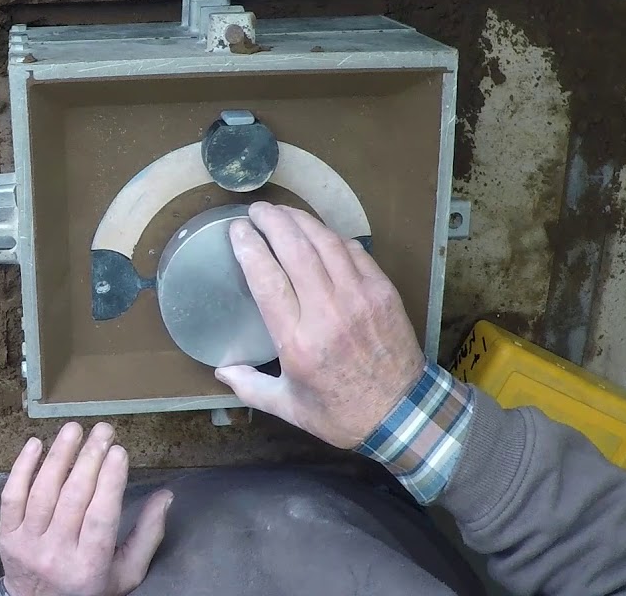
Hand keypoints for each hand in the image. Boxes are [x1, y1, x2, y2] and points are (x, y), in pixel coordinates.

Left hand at [0, 422, 172, 595]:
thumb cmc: (89, 587)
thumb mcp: (126, 573)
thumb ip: (147, 535)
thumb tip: (165, 495)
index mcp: (90, 566)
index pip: (100, 517)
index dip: (110, 482)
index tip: (119, 451)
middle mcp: (56, 554)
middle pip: (73, 498)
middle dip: (90, 458)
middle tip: (103, 430)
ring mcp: (27, 544)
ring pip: (43, 492)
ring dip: (59, 455)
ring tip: (74, 429)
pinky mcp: (6, 535)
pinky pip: (11, 496)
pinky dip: (21, 468)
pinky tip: (36, 445)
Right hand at [214, 202, 424, 447]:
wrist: (403, 414)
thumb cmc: (341, 413)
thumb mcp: (289, 408)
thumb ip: (250, 387)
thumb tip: (221, 372)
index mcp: (297, 342)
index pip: (267, 279)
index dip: (249, 247)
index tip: (237, 230)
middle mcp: (327, 313)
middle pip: (295, 250)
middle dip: (272, 222)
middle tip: (256, 211)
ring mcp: (359, 298)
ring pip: (325, 243)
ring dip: (301, 221)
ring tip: (282, 212)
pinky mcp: (383, 292)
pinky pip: (354, 252)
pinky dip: (332, 237)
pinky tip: (318, 233)